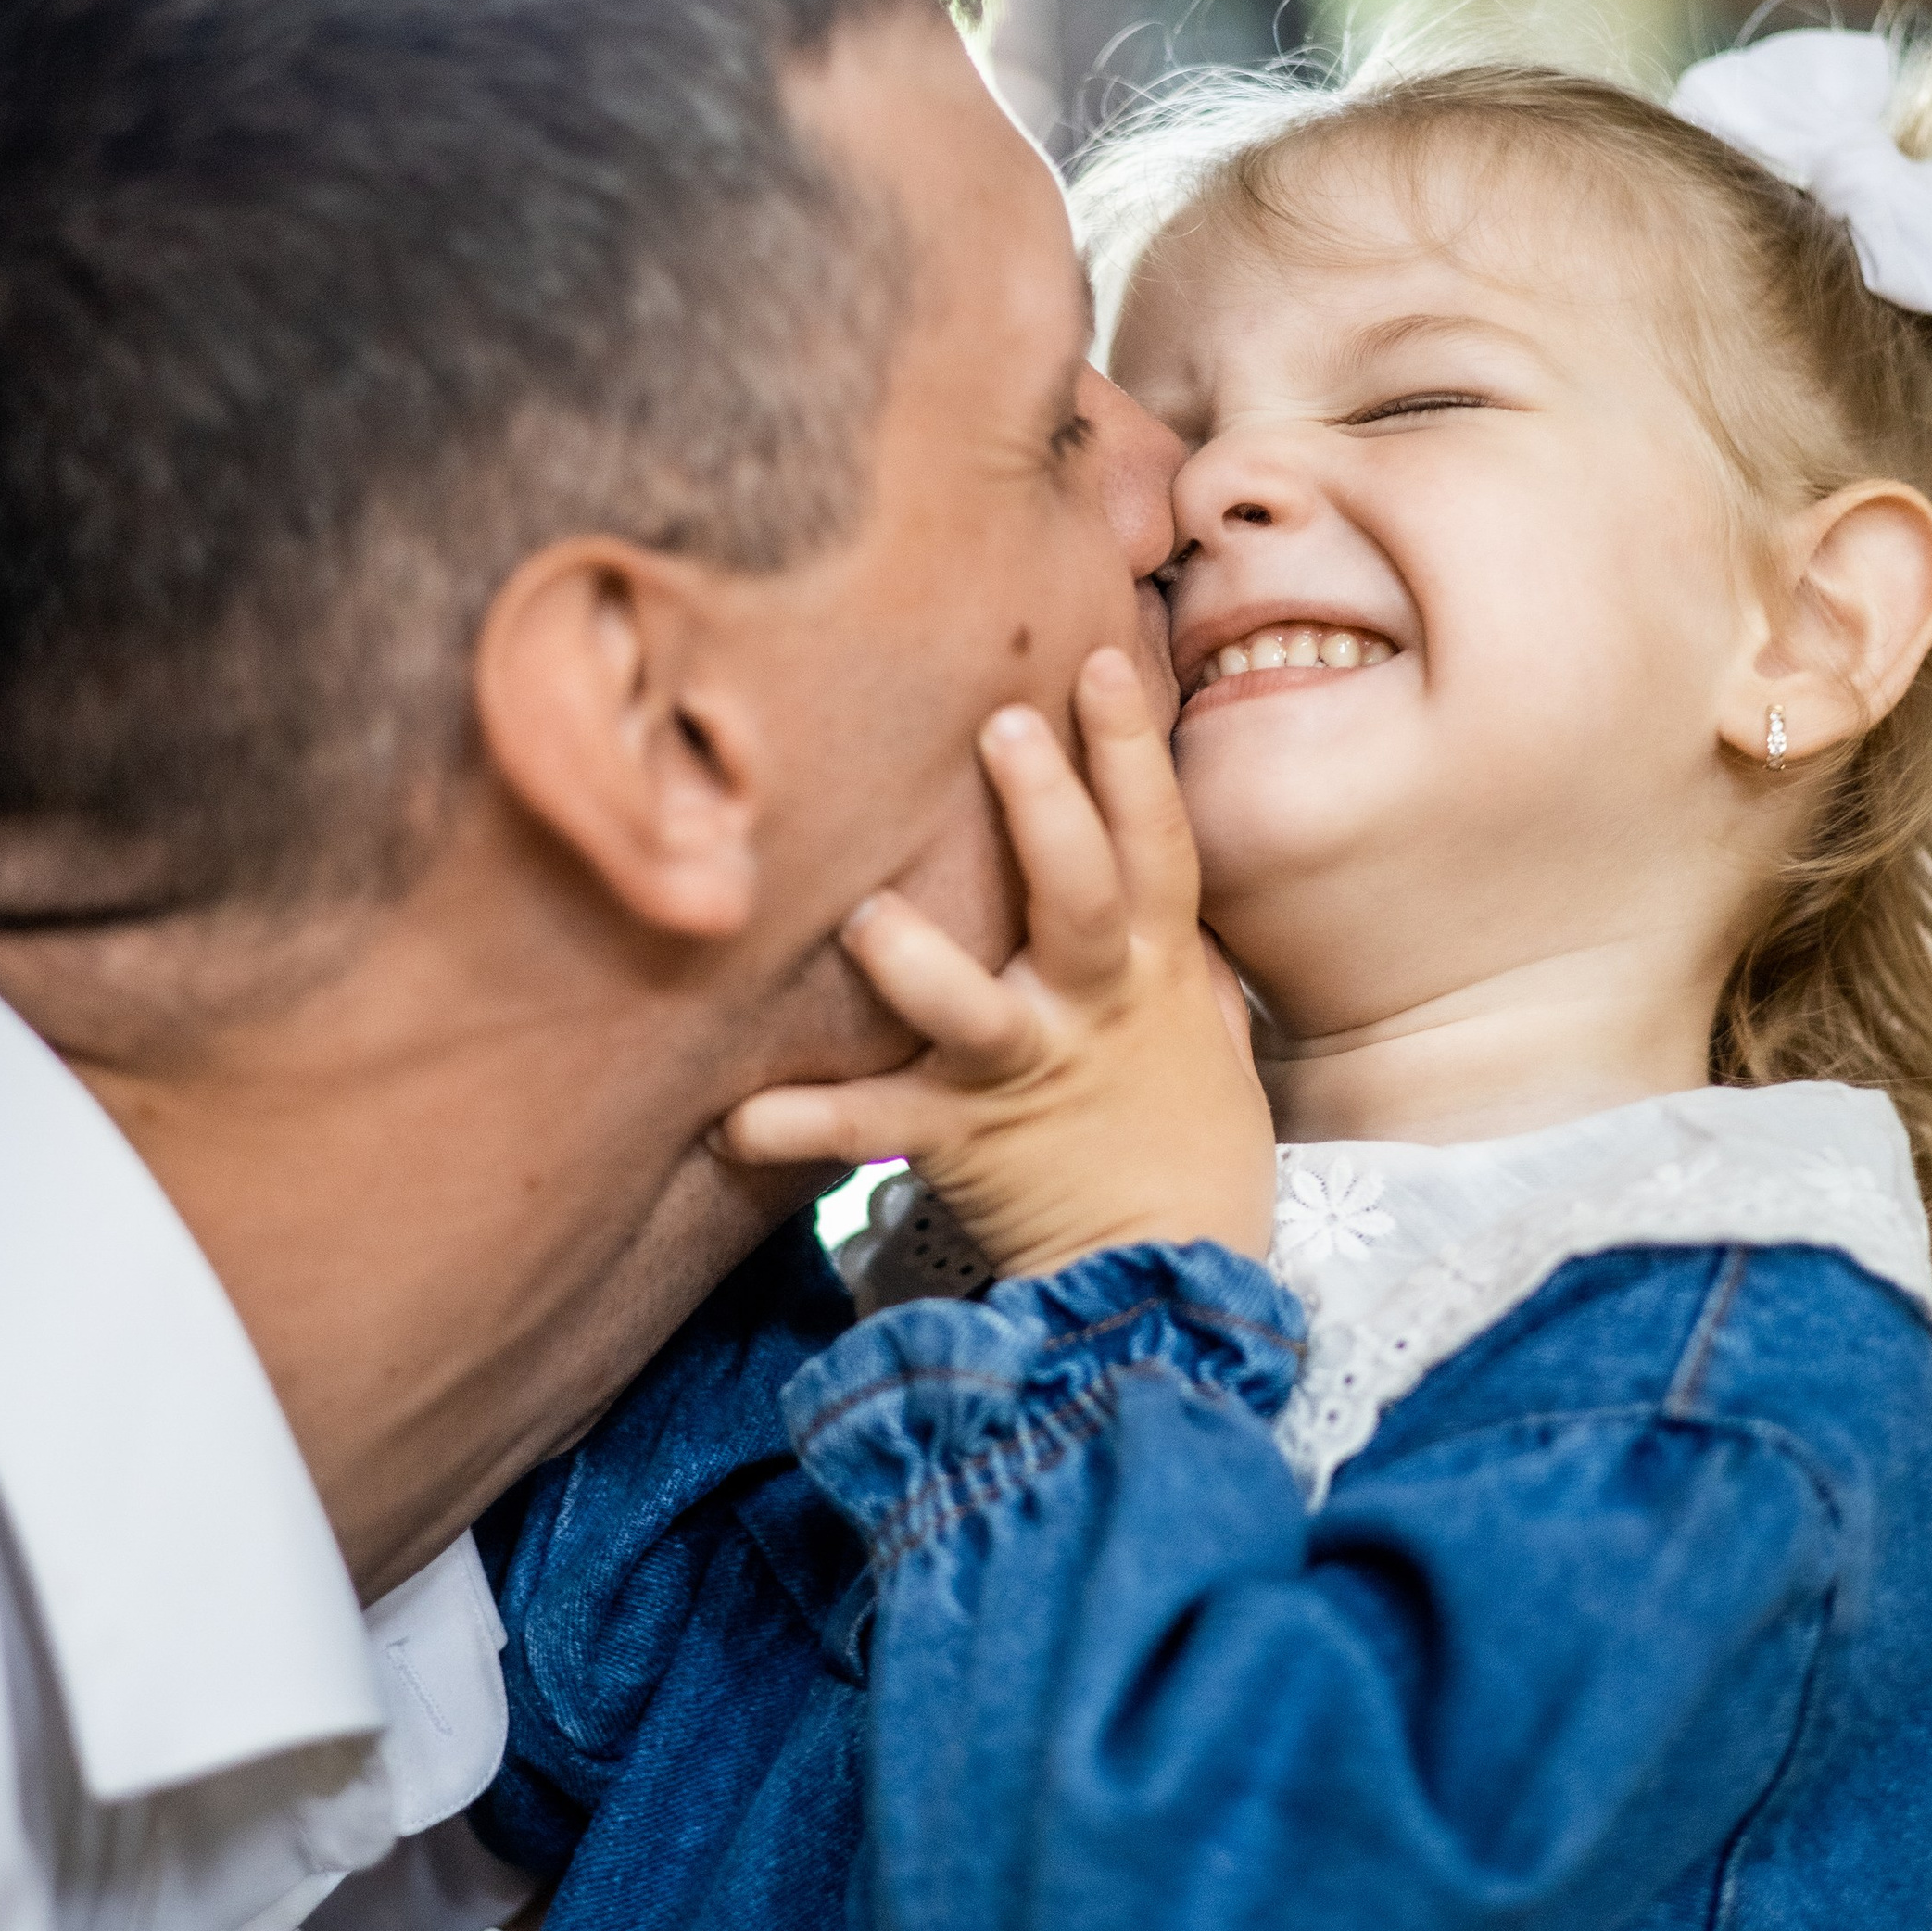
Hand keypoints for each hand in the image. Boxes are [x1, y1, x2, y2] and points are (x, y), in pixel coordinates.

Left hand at [724, 646, 1274, 1283]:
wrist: (1171, 1269)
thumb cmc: (1185, 1130)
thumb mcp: (1204, 1025)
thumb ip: (1177, 943)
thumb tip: (1159, 866)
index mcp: (1157, 967)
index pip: (1156, 844)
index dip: (1133, 754)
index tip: (1101, 661)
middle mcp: (1095, 1008)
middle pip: (1083, 895)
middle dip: (1047, 810)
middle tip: (1002, 722)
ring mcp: (1027, 1072)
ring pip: (973, 1008)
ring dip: (917, 961)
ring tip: (863, 916)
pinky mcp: (961, 1141)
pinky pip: (870, 1129)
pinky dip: (798, 1123)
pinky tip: (727, 1120)